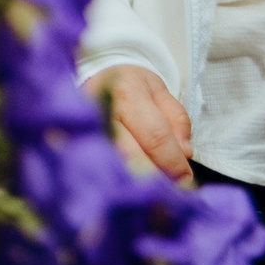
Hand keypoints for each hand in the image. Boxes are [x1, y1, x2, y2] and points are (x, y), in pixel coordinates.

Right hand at [88, 65, 192, 182]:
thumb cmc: (130, 86)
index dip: (173, 162)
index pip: (155, 136)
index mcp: (127, 95)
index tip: (185, 178)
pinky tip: (131, 184)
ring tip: (153, 187)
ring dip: (137, 182)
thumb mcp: (160, 92)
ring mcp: (86, 131)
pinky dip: (119, 180)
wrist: (93, 76)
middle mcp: (102, 113)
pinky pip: (102, 169)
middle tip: (171, 188)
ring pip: (115, 167)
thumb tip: (184, 153)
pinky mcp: (79, 144)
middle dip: (155, 177)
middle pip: (132, 157)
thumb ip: (177, 120)